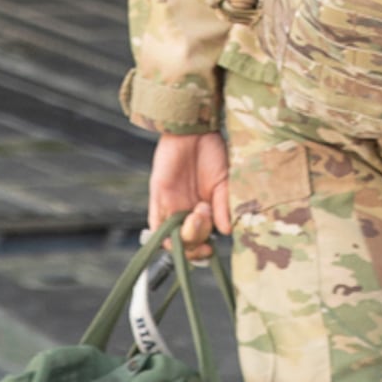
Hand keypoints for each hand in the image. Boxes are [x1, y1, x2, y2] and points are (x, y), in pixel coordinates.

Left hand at [148, 130, 231, 258]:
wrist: (195, 130)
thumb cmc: (212, 152)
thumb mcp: (225, 182)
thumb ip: (224, 206)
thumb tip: (226, 231)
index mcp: (205, 212)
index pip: (201, 242)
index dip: (203, 251)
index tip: (211, 248)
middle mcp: (187, 213)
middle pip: (187, 244)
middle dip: (197, 237)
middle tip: (206, 211)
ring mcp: (172, 207)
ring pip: (171, 239)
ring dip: (185, 236)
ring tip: (198, 212)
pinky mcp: (158, 198)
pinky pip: (155, 224)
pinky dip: (163, 233)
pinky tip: (178, 226)